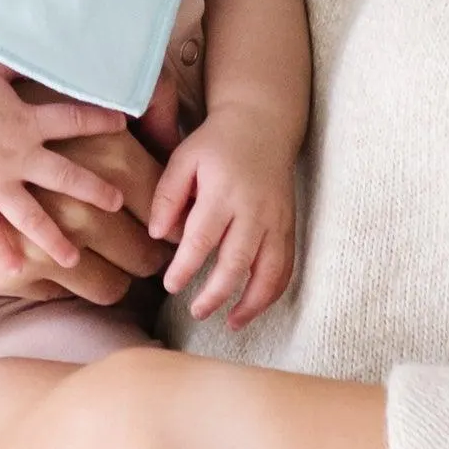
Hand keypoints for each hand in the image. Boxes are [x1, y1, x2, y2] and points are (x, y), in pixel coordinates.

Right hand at [0, 59, 129, 274]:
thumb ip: (19, 62)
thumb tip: (45, 45)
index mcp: (25, 120)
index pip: (74, 120)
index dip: (101, 120)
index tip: (124, 124)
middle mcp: (16, 154)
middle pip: (65, 176)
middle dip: (95, 191)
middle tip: (117, 203)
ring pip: (32, 215)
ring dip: (55, 238)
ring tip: (74, 259)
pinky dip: (1, 250)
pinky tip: (16, 269)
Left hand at [147, 108, 301, 323]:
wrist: (262, 124)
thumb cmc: (216, 144)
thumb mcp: (183, 158)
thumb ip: (167, 196)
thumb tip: (158, 236)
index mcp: (223, 192)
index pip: (202, 238)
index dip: (186, 267)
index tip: (170, 285)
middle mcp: (254, 210)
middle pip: (237, 261)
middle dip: (217, 293)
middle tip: (196, 312)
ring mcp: (277, 220)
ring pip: (270, 271)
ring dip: (252, 302)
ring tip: (231, 323)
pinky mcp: (289, 226)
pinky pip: (286, 266)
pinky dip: (273, 292)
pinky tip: (254, 307)